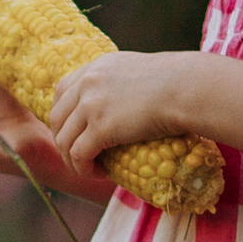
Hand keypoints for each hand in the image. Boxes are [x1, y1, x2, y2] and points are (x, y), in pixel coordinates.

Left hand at [45, 48, 203, 169]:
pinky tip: (98, 172)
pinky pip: (78, 154)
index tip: (74, 132)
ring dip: (72, 159)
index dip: (63, 116)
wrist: (185, 88)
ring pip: (63, 139)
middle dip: (64, 140)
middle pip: (57, 118)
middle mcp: (87, 83)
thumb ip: (122, 82)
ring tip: (89, 168)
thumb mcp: (139, 72)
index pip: (62, 92)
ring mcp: (90, 104)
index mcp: (95, 68)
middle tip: (80, 156)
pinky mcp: (100, 127)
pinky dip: (83, 168)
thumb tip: (126, 100)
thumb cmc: (176, 82)